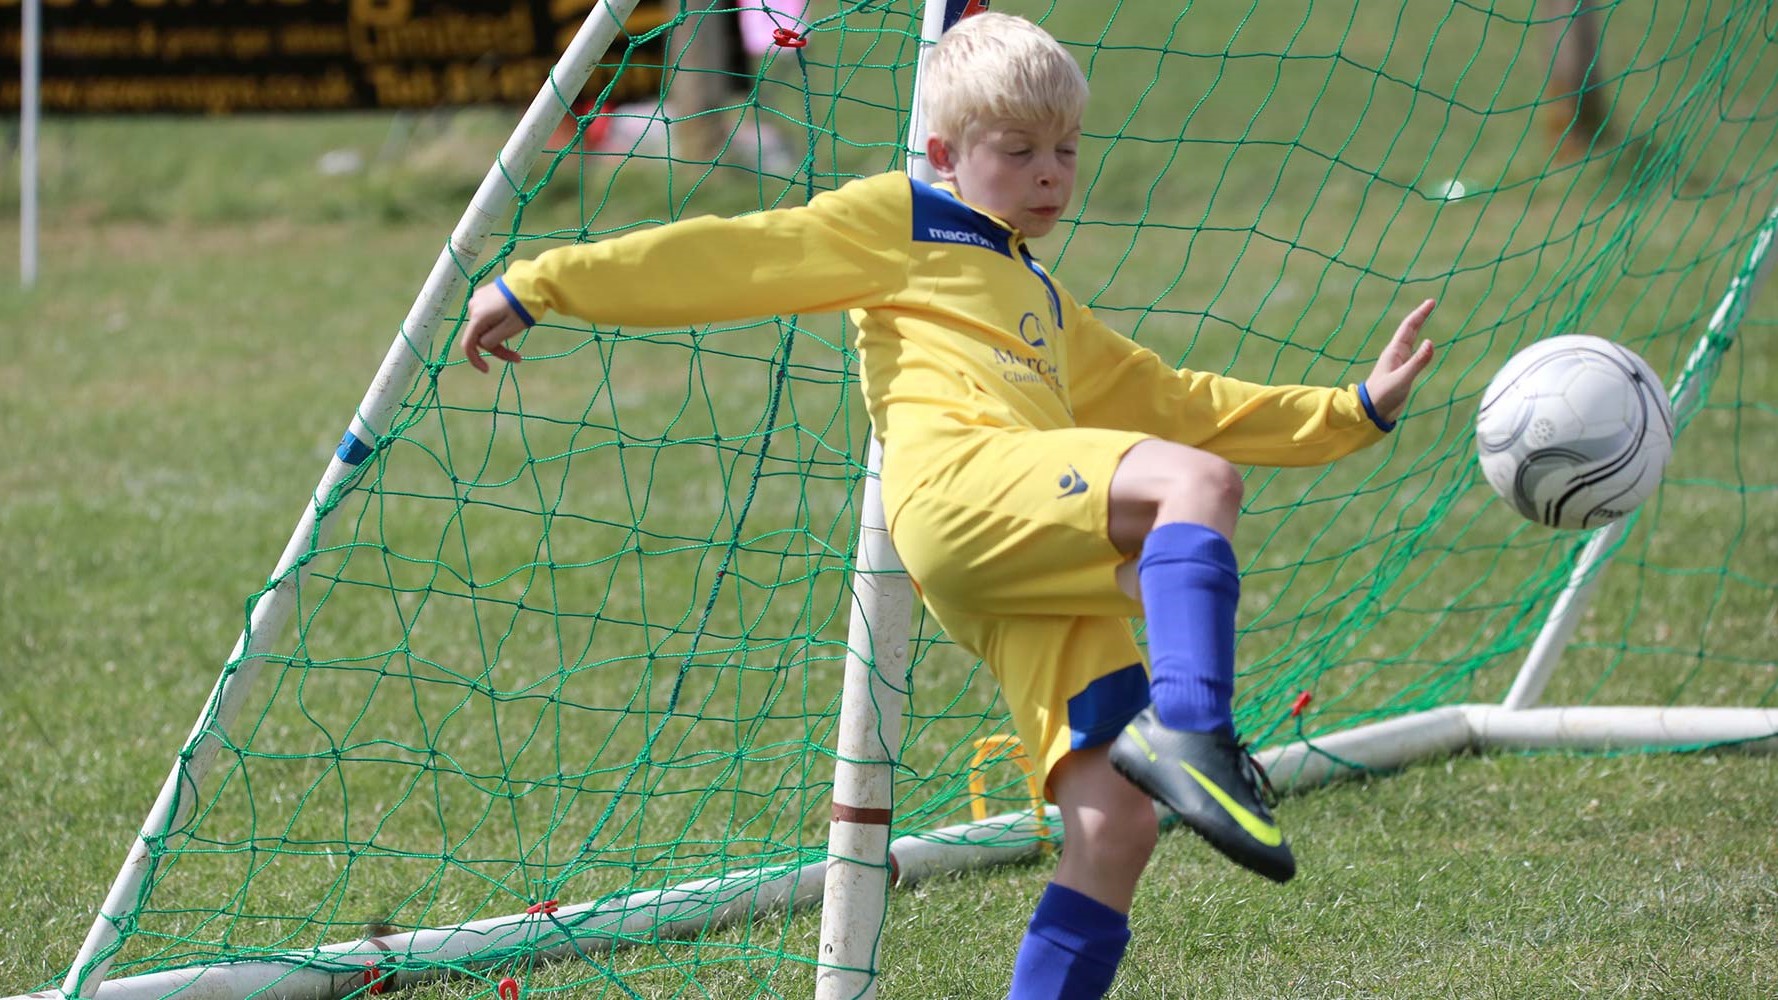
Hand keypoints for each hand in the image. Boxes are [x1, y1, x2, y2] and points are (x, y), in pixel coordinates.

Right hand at [460, 282, 531, 372]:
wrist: (531, 282)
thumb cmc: (522, 308)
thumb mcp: (509, 329)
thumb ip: (492, 340)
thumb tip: (482, 344)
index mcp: (478, 318)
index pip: (468, 345)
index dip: (475, 360)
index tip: (487, 370)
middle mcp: (473, 307)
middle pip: (480, 337)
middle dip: (496, 348)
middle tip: (517, 357)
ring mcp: (478, 299)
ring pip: (484, 327)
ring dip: (498, 336)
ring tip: (517, 334)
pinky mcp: (484, 294)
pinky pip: (487, 316)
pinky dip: (497, 324)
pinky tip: (512, 321)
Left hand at [1363, 298, 1436, 422]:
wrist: (1372, 412)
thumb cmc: (1383, 395)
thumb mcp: (1402, 378)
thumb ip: (1417, 362)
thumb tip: (1430, 342)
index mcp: (1395, 352)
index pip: (1409, 327)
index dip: (1420, 313)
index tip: (1431, 302)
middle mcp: (1397, 354)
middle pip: (1410, 330)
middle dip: (1420, 316)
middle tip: (1431, 303)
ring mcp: (1399, 363)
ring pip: (1412, 341)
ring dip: (1419, 328)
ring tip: (1425, 317)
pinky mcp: (1402, 373)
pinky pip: (1414, 354)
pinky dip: (1421, 345)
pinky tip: (1423, 346)